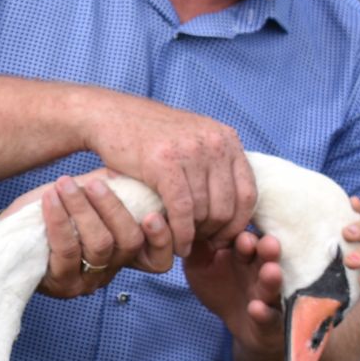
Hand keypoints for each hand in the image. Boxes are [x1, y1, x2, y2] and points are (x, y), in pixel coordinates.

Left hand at [0, 171, 173, 297]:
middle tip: (94, 183)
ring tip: (65, 185)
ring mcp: (86, 281)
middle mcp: (109, 271)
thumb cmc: (49, 214)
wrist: (8, 235)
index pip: (158, 259)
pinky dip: (60, 220)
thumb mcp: (85, 199)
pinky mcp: (61, 284)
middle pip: (128, 243)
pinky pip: (67, 249)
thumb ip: (110, 189)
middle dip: (113, 207)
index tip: (152, 214)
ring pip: (99, 244)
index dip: (162, 239)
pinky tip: (51, 200)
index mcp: (122, 252)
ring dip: (83, 209)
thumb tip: (130, 169)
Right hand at [80, 95, 254, 256]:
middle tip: (199, 244)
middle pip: (228, 206)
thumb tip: (232, 204)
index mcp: (227, 139)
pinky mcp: (165, 163)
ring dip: (195, 236)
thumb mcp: (192, 141)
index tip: (223, 239)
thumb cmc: (149, 136)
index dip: (238, 223)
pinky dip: (180, 233)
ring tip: (183, 244)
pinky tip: (175, 243)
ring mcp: (191, 152)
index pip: (248, 193)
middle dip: (214, 233)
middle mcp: (215, 143)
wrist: (111, 116)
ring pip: (205, 211)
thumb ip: (214, 164)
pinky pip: (182, 209)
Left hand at [183, 229, 284, 352]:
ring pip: (273, 285)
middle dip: (267, 250)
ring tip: (270, 271)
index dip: (244, 237)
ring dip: (272, 278)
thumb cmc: (220, 288)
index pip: (247, 238)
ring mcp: (269, 294)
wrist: (239, 323)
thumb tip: (180, 223)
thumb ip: (194, 248)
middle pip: (266, 257)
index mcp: (244, 253)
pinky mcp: (270, 320)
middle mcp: (261, 270)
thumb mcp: (200, 266)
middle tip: (267, 244)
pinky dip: (263, 314)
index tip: (241, 236)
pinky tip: (256, 309)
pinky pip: (269, 317)